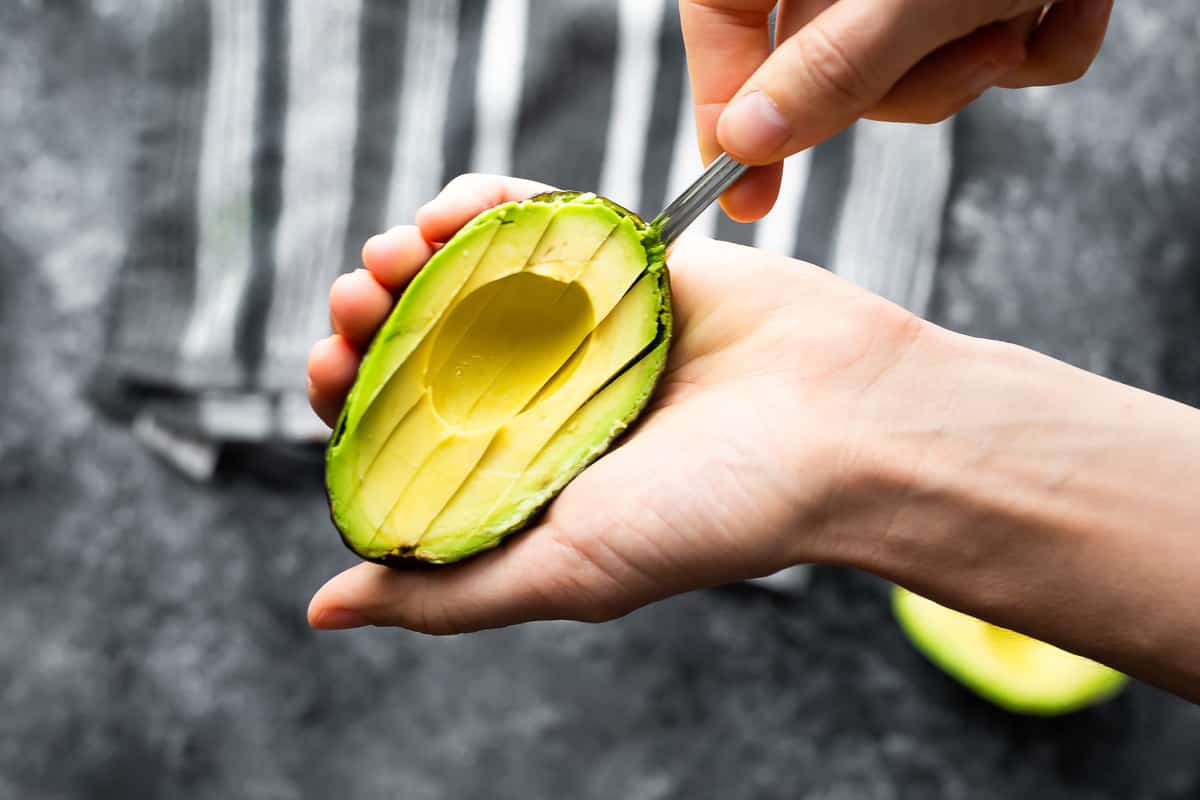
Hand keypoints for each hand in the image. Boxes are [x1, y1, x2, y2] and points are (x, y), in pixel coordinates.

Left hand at [304, 173, 925, 633]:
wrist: (851, 427)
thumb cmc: (715, 514)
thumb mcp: (566, 571)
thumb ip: (447, 592)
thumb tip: (325, 608)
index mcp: (525, 470)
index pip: (403, 429)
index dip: (349, 395)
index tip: (331, 367)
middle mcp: (547, 397)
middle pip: (426, 344)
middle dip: (371, 318)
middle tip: (357, 301)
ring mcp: (585, 325)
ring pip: (468, 276)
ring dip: (412, 255)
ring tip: (394, 252)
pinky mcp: (626, 262)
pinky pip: (537, 217)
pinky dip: (481, 204)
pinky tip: (446, 212)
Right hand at [680, 0, 1113, 220]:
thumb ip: (835, 65)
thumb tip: (747, 141)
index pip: (720, 22)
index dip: (723, 110)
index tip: (745, 194)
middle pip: (821, 64)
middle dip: (905, 82)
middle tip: (976, 50)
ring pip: (909, 72)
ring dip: (977, 62)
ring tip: (1024, 0)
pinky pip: (990, 52)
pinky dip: (1042, 44)